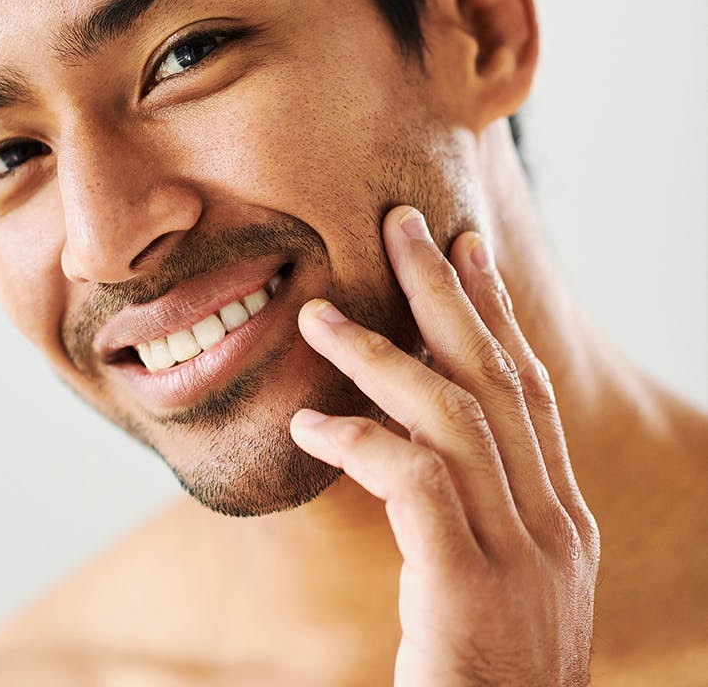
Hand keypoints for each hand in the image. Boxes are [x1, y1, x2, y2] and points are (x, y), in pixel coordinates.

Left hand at [290, 206, 599, 685]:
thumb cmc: (482, 677)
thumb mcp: (490, 583)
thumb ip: (470, 515)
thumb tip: (412, 450)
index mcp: (560, 519)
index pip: (527, 392)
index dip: (497, 315)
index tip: (468, 252)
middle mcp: (553, 526)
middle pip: (497, 379)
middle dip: (450, 295)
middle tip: (407, 227)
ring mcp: (521, 559)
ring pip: (453, 417)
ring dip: (381, 356)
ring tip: (317, 318)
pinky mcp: (468, 592)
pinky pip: (415, 484)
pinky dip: (361, 442)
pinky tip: (308, 427)